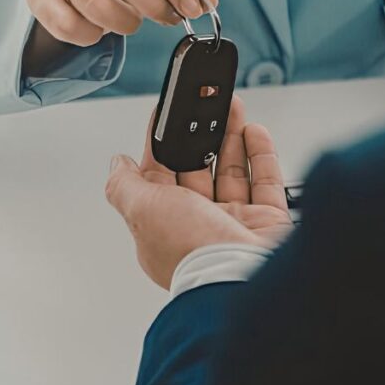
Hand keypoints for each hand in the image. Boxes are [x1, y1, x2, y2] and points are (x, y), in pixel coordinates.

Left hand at [106, 97, 292, 290]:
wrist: (240, 277)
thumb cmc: (191, 253)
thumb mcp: (141, 210)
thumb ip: (124, 185)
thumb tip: (116, 164)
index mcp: (165, 227)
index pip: (160, 176)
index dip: (163, 143)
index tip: (166, 116)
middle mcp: (200, 227)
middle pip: (199, 169)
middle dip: (201, 134)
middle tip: (204, 106)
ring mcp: (235, 225)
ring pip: (233, 172)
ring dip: (231, 136)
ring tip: (230, 107)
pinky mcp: (268, 224)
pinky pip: (266, 182)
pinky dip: (261, 154)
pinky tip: (255, 132)